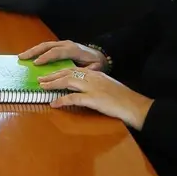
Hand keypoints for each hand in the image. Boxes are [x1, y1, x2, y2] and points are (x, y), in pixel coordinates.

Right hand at [19, 40, 107, 70]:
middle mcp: (66, 44)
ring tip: (22, 56)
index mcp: (73, 50)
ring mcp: (62, 44)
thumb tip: (79, 73)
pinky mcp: (60, 46)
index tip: (35, 63)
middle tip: (22, 57)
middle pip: (47, 46)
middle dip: (33, 51)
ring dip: (32, 50)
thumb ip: (88, 70)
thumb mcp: (96, 68)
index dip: (45, 57)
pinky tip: (30, 56)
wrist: (100, 54)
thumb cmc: (97, 62)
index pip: (56, 52)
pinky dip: (37, 51)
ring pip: (45, 45)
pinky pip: (47, 47)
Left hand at [37, 67, 153, 129]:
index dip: (59, 72)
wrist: (135, 106)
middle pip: (67, 73)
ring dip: (53, 84)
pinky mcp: (93, 98)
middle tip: (40, 79)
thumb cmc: (123, 98)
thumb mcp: (107, 86)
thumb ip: (94, 84)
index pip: (73, 69)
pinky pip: (73, 98)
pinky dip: (62, 100)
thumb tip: (80, 88)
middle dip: (52, 75)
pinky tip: (54, 103)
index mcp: (95, 73)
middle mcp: (92, 77)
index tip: (49, 74)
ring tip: (42, 87)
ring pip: (67, 81)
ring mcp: (92, 87)